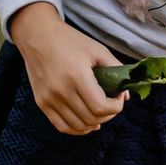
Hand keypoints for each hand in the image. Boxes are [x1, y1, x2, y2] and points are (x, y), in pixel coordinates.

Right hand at [11, 2, 128, 135]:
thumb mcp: (98, 51)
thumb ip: (116, 71)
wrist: (37, 36)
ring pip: (78, 126)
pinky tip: (88, 122)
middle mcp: (60, 90)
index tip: (118, 95)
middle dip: (109, 114)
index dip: (116, 106)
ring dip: (95, 122)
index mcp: (76, 76)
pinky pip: (62, 126)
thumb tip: (127, 96)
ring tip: (101, 112)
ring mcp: (48, 99)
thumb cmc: (71, 41)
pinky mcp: (41, 103)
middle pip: (91, 119)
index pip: (101, 108)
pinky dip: (78, 128)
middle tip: (112, 102)